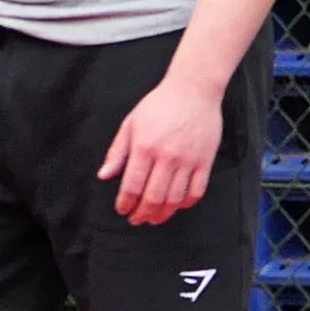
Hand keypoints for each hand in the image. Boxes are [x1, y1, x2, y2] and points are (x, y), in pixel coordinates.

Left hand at [101, 73, 229, 227]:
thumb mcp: (131, 123)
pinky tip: (177, 206)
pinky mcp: (205, 161)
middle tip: (137, 219)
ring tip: (154, 218)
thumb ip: (117, 151)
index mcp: (144, 147)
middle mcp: (166, 156)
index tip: (123, 210)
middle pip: (153, 197)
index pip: (132, 185)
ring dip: (163, 214)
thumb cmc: (159, 105)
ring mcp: (188, 160)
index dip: (126, 203)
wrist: (193, 91)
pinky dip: (186, 204)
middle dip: (142, 214)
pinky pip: (196, 191)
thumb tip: (104, 175)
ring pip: (175, 199)